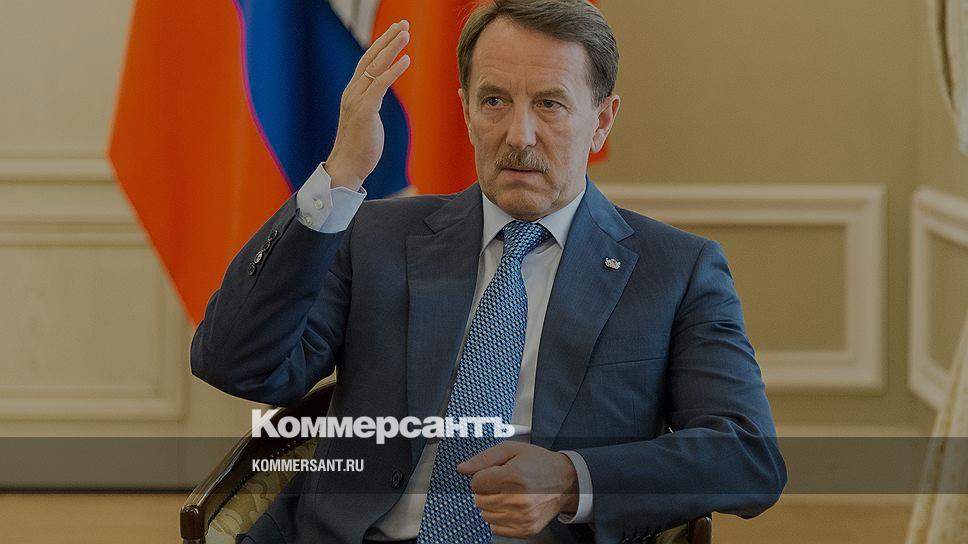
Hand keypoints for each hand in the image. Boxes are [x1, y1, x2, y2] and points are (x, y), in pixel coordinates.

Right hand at [325, 21, 411, 190]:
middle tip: (402, 24)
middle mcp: (352, 91)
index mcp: (353, 93)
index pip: (367, 62)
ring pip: (375, 66)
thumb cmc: (359, 148)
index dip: (381, 46)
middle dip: (387, 39)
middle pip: (370, 57)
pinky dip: (393, 71)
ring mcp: (356, 99)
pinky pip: (380, 85)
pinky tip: (406, 60)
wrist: (347, 166)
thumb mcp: (366, 120)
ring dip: (391, 48)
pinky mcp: (364, 110)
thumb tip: (378, 98)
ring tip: (406, 33)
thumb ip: (371, 105)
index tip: (395, 32)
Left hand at [457, 442, 579, 538]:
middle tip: (504, 483)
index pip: (476, 483)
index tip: (495, 473)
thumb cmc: (538, 463)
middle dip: (486, 490)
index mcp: (514, 476)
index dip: (483, 476)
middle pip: (478, 500)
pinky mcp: (525, 529)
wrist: (565, 482)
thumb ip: (484, 458)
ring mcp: (522, 517)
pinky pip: (495, 528)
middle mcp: (518, 499)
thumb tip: (462, 469)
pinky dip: (500, 517)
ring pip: (485, 514)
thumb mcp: (511, 450)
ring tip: (509, 494)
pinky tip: (512, 506)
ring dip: (492, 504)